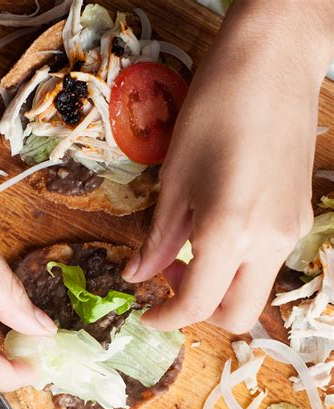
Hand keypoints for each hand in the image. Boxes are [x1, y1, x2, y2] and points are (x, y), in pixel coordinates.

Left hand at [123, 0, 333, 333]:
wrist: (274, 62)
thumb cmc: (215, 108)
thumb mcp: (174, 178)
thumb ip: (159, 237)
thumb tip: (138, 274)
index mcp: (230, 232)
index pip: (197, 305)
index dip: (166, 318)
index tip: (146, 313)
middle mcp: (268, 243)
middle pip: (237, 315)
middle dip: (200, 313)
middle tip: (170, 281)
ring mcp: (290, 232)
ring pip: (255, 291)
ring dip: (220, 289)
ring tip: (189, 250)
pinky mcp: (299, 218)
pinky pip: (267, 263)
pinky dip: (238, 266)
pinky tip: (217, 231)